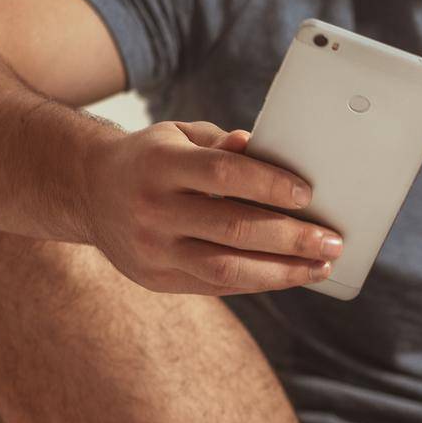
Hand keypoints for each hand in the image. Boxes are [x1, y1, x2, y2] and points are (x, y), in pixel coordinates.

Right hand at [79, 121, 342, 294]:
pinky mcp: (156, 279)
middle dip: (291, 238)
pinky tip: (290, 274)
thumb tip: (262, 148)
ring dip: (283, 271)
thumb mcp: (178, 137)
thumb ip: (221, 145)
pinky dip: (259, 281)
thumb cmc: (152, 159)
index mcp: (158, 164)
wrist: (88, 191)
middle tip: (333, 241)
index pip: (224, 175)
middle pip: (233, 228)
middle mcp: (151, 209)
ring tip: (321, 266)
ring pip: (227, 268)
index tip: (309, 195)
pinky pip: (217, 286)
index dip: (270, 185)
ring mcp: (152, 250)